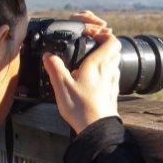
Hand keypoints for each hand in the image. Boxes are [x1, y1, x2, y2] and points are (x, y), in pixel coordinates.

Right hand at [42, 13, 120, 134]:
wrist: (97, 129)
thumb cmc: (82, 108)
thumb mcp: (62, 86)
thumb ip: (55, 67)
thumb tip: (49, 56)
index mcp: (99, 63)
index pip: (111, 39)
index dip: (102, 33)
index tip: (88, 34)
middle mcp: (110, 70)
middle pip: (113, 48)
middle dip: (102, 42)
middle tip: (88, 43)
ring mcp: (113, 82)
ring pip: (113, 62)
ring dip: (103, 57)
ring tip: (86, 60)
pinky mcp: (112, 93)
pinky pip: (110, 75)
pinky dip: (103, 71)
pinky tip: (90, 79)